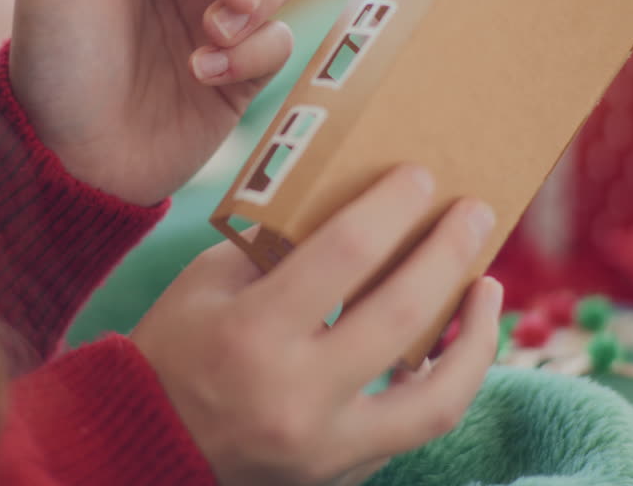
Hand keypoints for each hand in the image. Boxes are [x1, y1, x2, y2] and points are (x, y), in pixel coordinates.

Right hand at [132, 167, 502, 484]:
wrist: (145, 444)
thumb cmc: (175, 348)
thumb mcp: (208, 282)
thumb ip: (276, 247)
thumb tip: (355, 208)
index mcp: (252, 332)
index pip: (345, 253)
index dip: (393, 206)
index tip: (422, 177)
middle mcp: (295, 394)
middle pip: (401, 314)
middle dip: (449, 252)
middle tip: (475, 213)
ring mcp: (325, 445)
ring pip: (437, 398)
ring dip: (476, 337)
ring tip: (487, 287)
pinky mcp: (342, 471)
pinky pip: (415, 427)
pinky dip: (445, 382)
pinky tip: (455, 343)